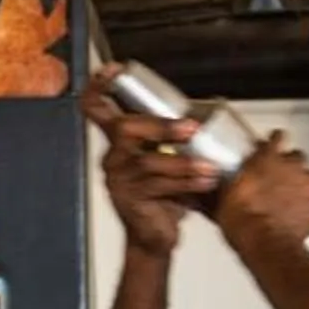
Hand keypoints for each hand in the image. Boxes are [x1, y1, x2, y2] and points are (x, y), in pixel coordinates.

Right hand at [81, 67, 217, 256]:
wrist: (154, 238)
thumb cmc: (163, 195)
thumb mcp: (165, 160)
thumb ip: (171, 139)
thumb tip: (202, 118)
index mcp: (119, 142)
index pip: (98, 109)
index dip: (101, 87)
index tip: (113, 70)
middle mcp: (112, 157)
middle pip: (125, 128)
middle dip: (160, 126)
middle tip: (191, 128)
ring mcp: (117, 179)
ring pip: (148, 162)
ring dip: (183, 163)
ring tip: (209, 167)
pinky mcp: (128, 199)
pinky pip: (158, 186)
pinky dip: (186, 183)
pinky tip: (205, 182)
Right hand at [212, 132, 308, 265]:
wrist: (263, 240)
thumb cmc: (243, 221)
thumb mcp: (221, 202)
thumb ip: (218, 193)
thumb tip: (201, 196)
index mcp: (266, 158)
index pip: (277, 138)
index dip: (277, 143)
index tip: (275, 146)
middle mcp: (292, 166)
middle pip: (299, 158)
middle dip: (293, 168)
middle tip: (283, 182)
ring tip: (301, 199)